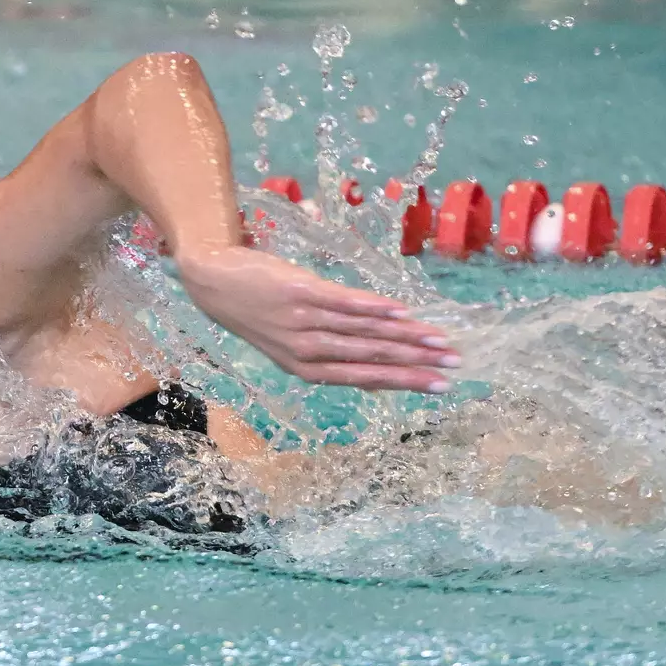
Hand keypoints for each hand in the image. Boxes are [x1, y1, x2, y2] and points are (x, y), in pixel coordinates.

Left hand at [175, 245, 459, 391]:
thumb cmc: (258, 311)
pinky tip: (401, 312)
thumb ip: (331, 356)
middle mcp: (305, 351)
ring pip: (362, 334)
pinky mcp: (300, 292)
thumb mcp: (289, 343)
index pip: (364, 379)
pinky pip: (344, 303)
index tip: (440, 386)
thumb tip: (377, 371)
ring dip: (405, 337)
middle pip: (369, 358)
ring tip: (439, 340)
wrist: (213, 279)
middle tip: (453, 366)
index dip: (403, 382)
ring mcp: (302, 322)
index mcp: (305, 369)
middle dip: (415, 364)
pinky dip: (374, 309)